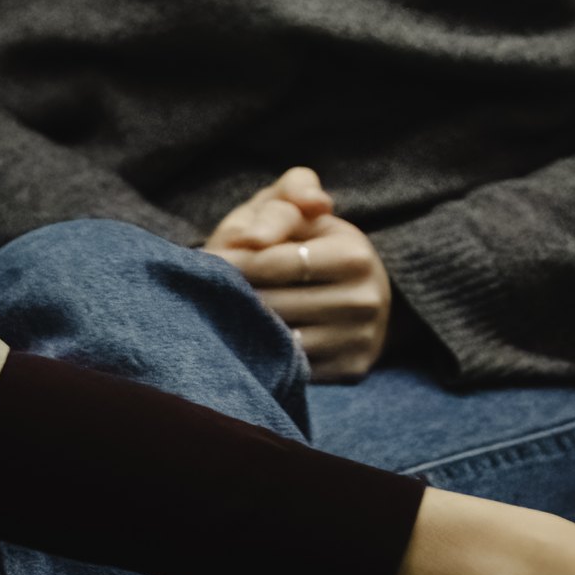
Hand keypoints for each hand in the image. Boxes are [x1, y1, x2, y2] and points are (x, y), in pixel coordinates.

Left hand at [205, 167, 391, 381]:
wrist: (357, 289)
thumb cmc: (311, 242)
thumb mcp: (298, 211)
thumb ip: (280, 203)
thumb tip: (254, 238)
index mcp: (354, 255)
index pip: (275, 263)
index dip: (235, 261)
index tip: (208, 261)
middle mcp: (365, 301)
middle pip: (275, 305)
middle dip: (236, 295)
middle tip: (210, 289)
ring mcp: (360, 341)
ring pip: (281, 342)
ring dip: (246, 328)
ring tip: (225, 313)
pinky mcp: (351, 371)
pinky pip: (294, 369)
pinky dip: (267, 356)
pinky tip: (252, 340)